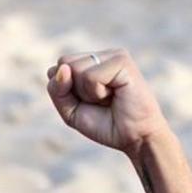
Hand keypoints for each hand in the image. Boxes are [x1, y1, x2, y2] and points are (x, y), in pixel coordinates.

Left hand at [46, 49, 168, 155]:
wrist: (134, 137)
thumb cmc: (105, 124)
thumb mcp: (70, 110)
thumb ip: (57, 90)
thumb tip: (62, 68)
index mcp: (89, 63)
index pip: (57, 68)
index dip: (64, 92)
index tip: (87, 102)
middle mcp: (101, 55)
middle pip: (64, 64)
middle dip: (74, 90)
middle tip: (99, 101)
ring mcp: (112, 55)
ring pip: (74, 69)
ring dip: (87, 93)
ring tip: (108, 98)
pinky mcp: (122, 60)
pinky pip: (90, 76)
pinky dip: (97, 93)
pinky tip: (115, 94)